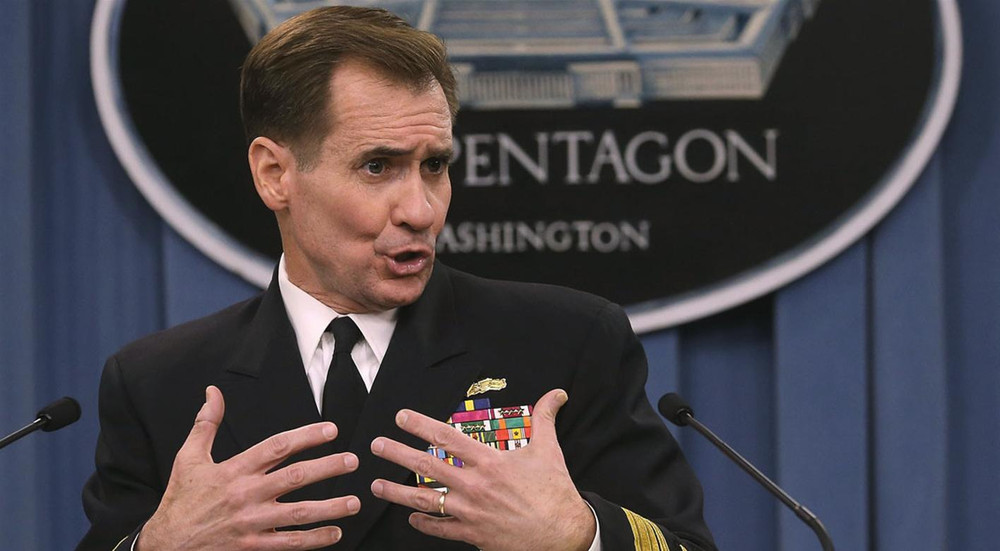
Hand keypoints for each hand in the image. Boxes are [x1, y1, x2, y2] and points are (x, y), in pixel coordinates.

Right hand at [138, 386, 360, 549]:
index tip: (331, 430)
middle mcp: (246, 494)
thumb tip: (213, 392)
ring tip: (355, 501)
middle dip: (327, 468)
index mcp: (234, 470)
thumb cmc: (180, 499)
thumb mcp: (188, 458)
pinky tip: (335, 533)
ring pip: (298, 514)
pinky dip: (314, 539)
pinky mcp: (252, 546)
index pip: (276, 447)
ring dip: (330, 508)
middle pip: (294, 478)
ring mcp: (251, 523)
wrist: (165, 545)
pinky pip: (289, 543)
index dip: (306, 436)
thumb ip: (206, 424)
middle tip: (353, 461)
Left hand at [369, 389, 595, 550]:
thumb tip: (557, 393)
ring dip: (397, 493)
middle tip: (376, 445)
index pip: (447, 438)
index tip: (401, 417)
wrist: (564, 534)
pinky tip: (412, 519)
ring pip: (425, 500)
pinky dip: (424, 524)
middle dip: (397, 454)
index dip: (421, 425)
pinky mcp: (473, 535)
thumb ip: (545, 418)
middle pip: (427, 466)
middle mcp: (474, 486)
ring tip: (376, 486)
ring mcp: (470, 513)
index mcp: (489, 462)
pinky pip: (441, 529)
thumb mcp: (549, 450)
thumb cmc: (555, 491)